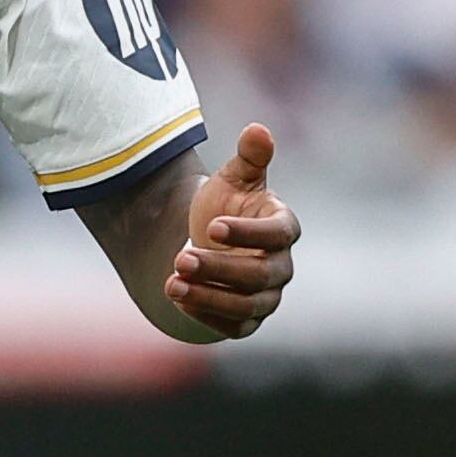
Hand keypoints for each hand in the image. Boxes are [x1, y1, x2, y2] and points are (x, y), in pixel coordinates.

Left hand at [171, 122, 297, 339]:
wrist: (208, 241)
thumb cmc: (227, 205)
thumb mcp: (234, 178)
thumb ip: (249, 157)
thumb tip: (258, 129)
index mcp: (284, 228)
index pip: (277, 235)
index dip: (248, 233)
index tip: (212, 226)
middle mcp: (281, 267)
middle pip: (258, 275)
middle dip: (219, 269)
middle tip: (180, 258)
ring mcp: (266, 297)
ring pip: (246, 305)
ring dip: (208, 297)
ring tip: (171, 284)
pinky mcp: (247, 321)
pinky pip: (233, 326)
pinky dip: (206, 316)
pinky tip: (178, 298)